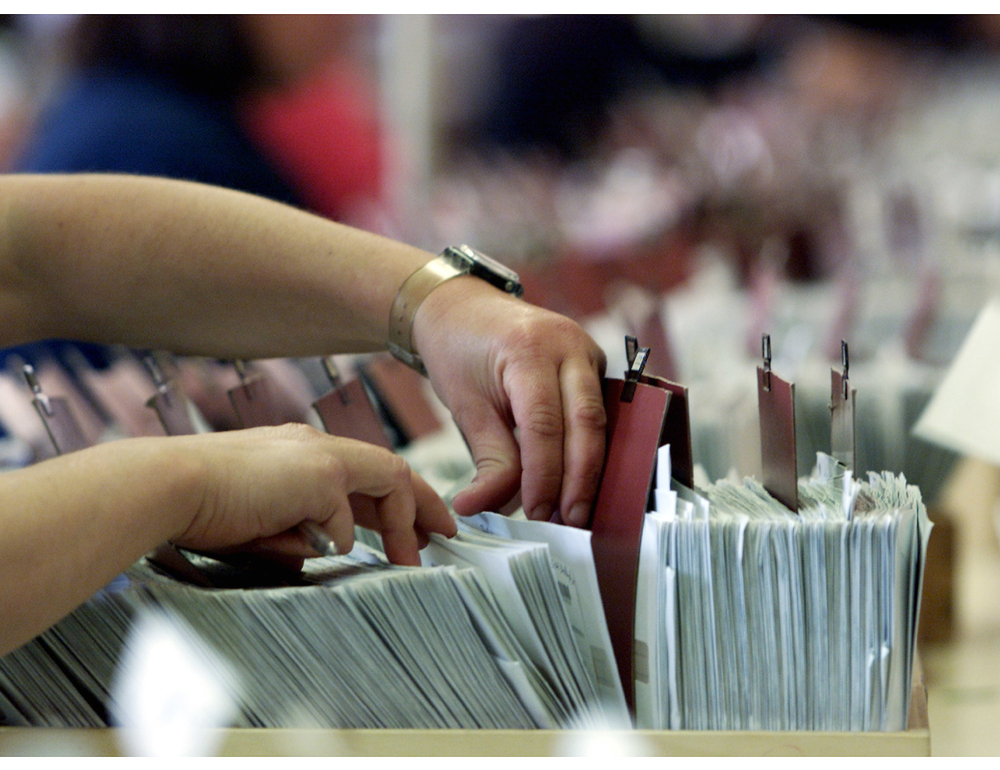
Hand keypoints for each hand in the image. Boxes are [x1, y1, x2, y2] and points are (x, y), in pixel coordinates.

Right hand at [170, 424, 454, 565]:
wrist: (168, 486)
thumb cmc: (202, 506)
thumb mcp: (262, 519)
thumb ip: (300, 528)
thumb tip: (328, 548)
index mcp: (301, 451)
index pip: (364, 472)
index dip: (394, 499)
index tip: (416, 526)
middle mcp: (316, 444)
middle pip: (392, 469)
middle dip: (422, 505)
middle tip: (446, 534)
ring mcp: (320, 456)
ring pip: (388, 481)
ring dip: (401, 524)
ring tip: (414, 560)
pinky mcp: (317, 475)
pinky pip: (343, 518)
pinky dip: (337, 537)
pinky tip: (316, 549)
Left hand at [414, 279, 606, 526]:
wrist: (461, 309)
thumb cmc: (459, 352)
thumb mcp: (466, 407)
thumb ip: (488, 460)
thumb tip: (480, 509)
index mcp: (529, 349)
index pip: (544, 424)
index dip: (544, 475)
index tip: (537, 513)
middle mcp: (568, 344)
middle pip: (585, 422)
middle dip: (579, 478)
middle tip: (568, 521)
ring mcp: (586, 349)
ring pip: (599, 419)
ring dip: (589, 469)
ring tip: (573, 511)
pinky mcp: (592, 363)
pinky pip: (598, 411)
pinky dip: (588, 447)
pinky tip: (578, 481)